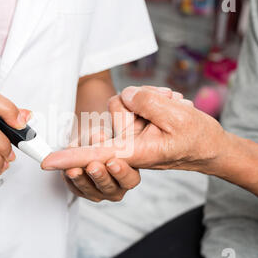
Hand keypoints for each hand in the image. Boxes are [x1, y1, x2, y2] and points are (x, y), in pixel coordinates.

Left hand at [42, 86, 225, 172]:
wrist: (211, 147)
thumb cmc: (198, 137)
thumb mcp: (178, 114)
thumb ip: (146, 101)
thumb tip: (126, 96)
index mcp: (137, 152)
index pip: (97, 154)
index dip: (70, 157)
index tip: (46, 162)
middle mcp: (128, 147)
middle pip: (115, 110)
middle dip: (138, 100)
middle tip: (168, 102)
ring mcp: (130, 139)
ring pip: (124, 103)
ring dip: (148, 100)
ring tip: (171, 104)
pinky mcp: (134, 131)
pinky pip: (132, 106)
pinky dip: (149, 102)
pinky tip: (166, 105)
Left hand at [63, 128, 140, 201]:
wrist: (91, 143)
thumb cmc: (107, 139)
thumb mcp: (111, 133)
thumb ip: (107, 135)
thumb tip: (99, 137)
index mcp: (130, 173)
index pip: (130, 178)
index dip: (121, 172)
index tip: (112, 162)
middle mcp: (117, 186)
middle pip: (111, 188)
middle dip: (100, 176)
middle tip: (92, 167)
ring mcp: (101, 191)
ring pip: (92, 191)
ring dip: (81, 180)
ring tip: (74, 170)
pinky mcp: (85, 192)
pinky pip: (77, 190)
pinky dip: (70, 180)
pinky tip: (67, 171)